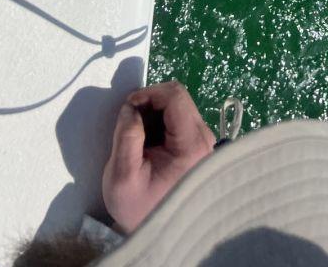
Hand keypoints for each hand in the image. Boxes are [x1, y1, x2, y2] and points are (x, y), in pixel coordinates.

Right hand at [103, 80, 214, 232]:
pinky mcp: (198, 144)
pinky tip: (148, 142)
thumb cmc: (139, 207)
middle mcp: (205, 139)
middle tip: (130, 122)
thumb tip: (131, 106)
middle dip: (150, 102)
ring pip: (179, 105)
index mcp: (192, 145)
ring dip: (154, 112)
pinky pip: (179, 116)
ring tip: (138, 136)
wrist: (158, 234)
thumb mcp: (122, 176)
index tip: (128, 108)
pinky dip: (160, 120)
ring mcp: (204, 140)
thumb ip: (126, 136)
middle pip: (179, 97)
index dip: (148, 93)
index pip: (175, 97)